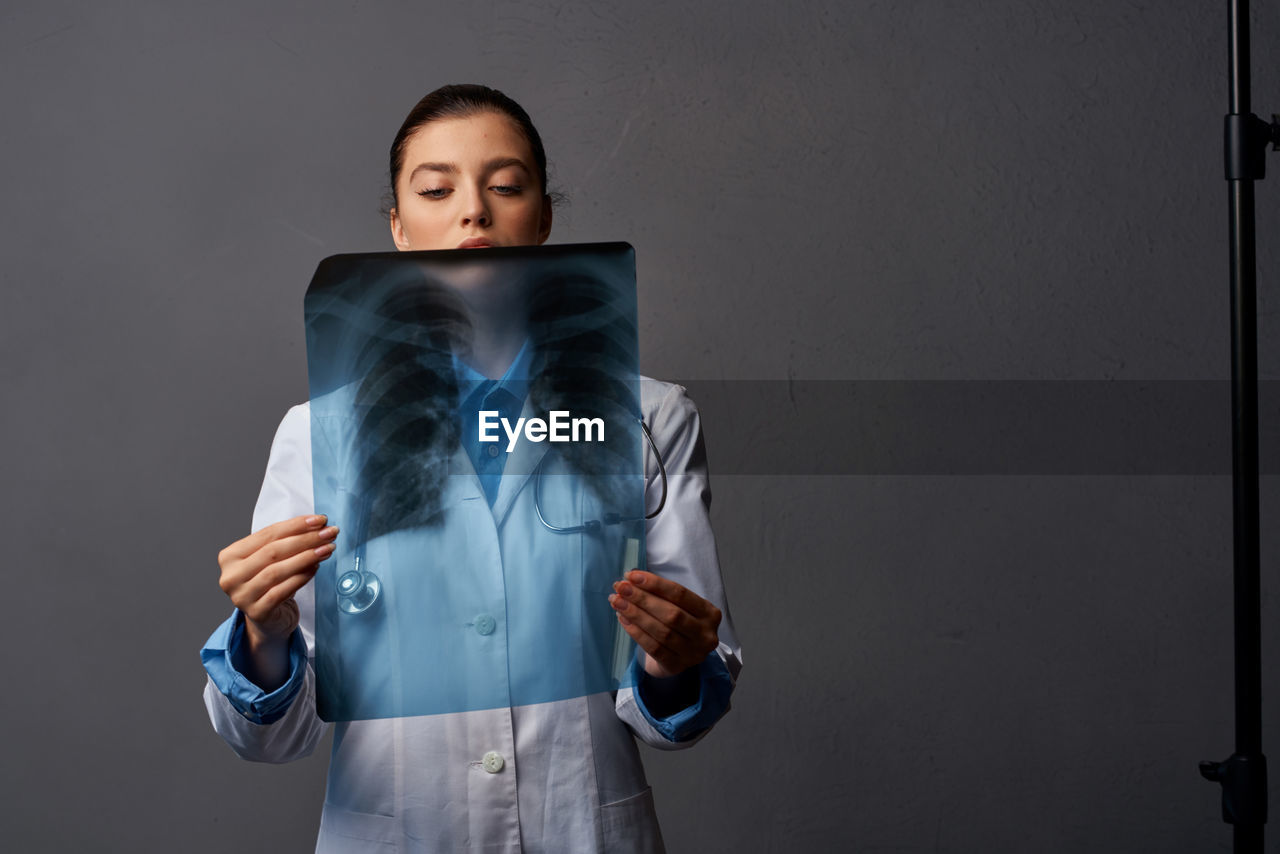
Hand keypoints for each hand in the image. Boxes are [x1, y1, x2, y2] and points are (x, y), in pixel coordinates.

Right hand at [218, 514, 337, 646]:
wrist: (269, 619)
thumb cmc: (271, 583)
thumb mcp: (272, 559)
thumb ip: (287, 541)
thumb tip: (318, 526)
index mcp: (230, 556)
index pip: (267, 534)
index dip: (296, 525)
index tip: (320, 520)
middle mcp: (231, 576)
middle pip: (273, 551)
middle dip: (305, 539)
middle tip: (329, 533)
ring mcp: (241, 596)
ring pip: (277, 571)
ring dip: (307, 557)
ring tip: (327, 549)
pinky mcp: (257, 612)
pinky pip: (282, 591)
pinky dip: (301, 577)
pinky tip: (316, 568)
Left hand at [610, 570, 721, 678]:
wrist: (679, 656)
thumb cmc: (678, 623)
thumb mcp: (678, 606)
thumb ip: (660, 593)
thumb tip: (631, 579)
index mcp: (710, 613)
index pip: (680, 594)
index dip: (655, 583)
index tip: (632, 575)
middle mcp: (705, 634)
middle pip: (671, 614)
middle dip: (642, 598)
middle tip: (621, 588)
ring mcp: (693, 653)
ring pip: (661, 632)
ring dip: (635, 614)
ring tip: (617, 602)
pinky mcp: (677, 666)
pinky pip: (653, 648)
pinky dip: (636, 632)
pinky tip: (623, 619)